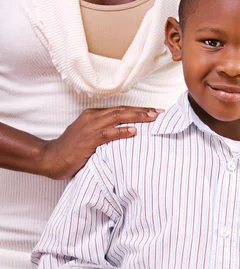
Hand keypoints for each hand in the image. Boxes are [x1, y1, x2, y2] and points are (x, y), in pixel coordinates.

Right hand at [41, 106, 163, 179]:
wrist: (50, 158)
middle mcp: (92, 118)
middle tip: (160, 112)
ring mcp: (90, 128)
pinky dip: (122, 132)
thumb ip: (104, 133)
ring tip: (153, 118)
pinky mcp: (88, 140)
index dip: (138, 110)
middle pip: (122, 110)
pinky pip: (108, 134)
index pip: (120, 109)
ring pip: (117, 118)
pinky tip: (134, 131)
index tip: (154, 112)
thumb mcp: (88, 137)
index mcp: (93, 115)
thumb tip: (124, 136)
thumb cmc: (70, 151)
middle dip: (142, 111)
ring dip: (137, 117)